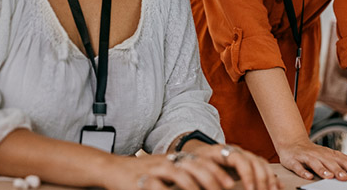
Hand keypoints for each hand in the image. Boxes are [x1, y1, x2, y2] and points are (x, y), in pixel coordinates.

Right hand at [106, 145, 280, 189]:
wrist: (112, 170)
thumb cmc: (142, 176)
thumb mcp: (167, 174)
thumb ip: (186, 176)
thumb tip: (210, 183)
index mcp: (178, 159)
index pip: (204, 161)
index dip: (221, 170)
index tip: (234, 183)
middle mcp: (169, 160)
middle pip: (197, 164)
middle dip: (215, 177)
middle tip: (228, 188)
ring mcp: (156, 168)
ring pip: (182, 172)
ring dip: (199, 183)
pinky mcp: (143, 179)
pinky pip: (161, 184)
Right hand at [277, 139, 346, 180]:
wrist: (292, 143)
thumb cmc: (314, 152)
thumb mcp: (332, 155)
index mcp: (329, 154)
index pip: (343, 160)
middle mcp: (319, 155)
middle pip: (330, 162)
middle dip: (338, 169)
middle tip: (346, 177)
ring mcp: (306, 157)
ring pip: (314, 163)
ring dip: (322, 169)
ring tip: (329, 176)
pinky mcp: (294, 161)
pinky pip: (298, 167)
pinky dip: (303, 171)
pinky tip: (308, 176)